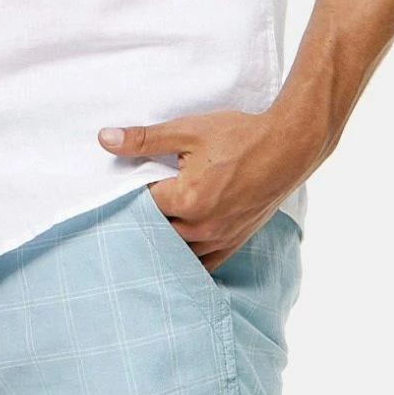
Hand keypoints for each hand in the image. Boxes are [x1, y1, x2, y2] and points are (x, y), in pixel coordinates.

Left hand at [97, 110, 306, 267]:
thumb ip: (144, 139)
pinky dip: (185, 260)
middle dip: (141, 221)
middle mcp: (201, 226)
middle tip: (131, 209)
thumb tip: (104, 139)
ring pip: (175, 251)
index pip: (140, 205)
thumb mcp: (188, 131)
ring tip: (149, 229)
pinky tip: (172, 255)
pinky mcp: (232, 243)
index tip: (125, 185)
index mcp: (186, 199)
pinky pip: (201, 264)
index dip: (129, 195)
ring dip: (161, 241)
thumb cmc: (240, 136)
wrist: (289, 147)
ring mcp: (218, 238)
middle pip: (154, 233)